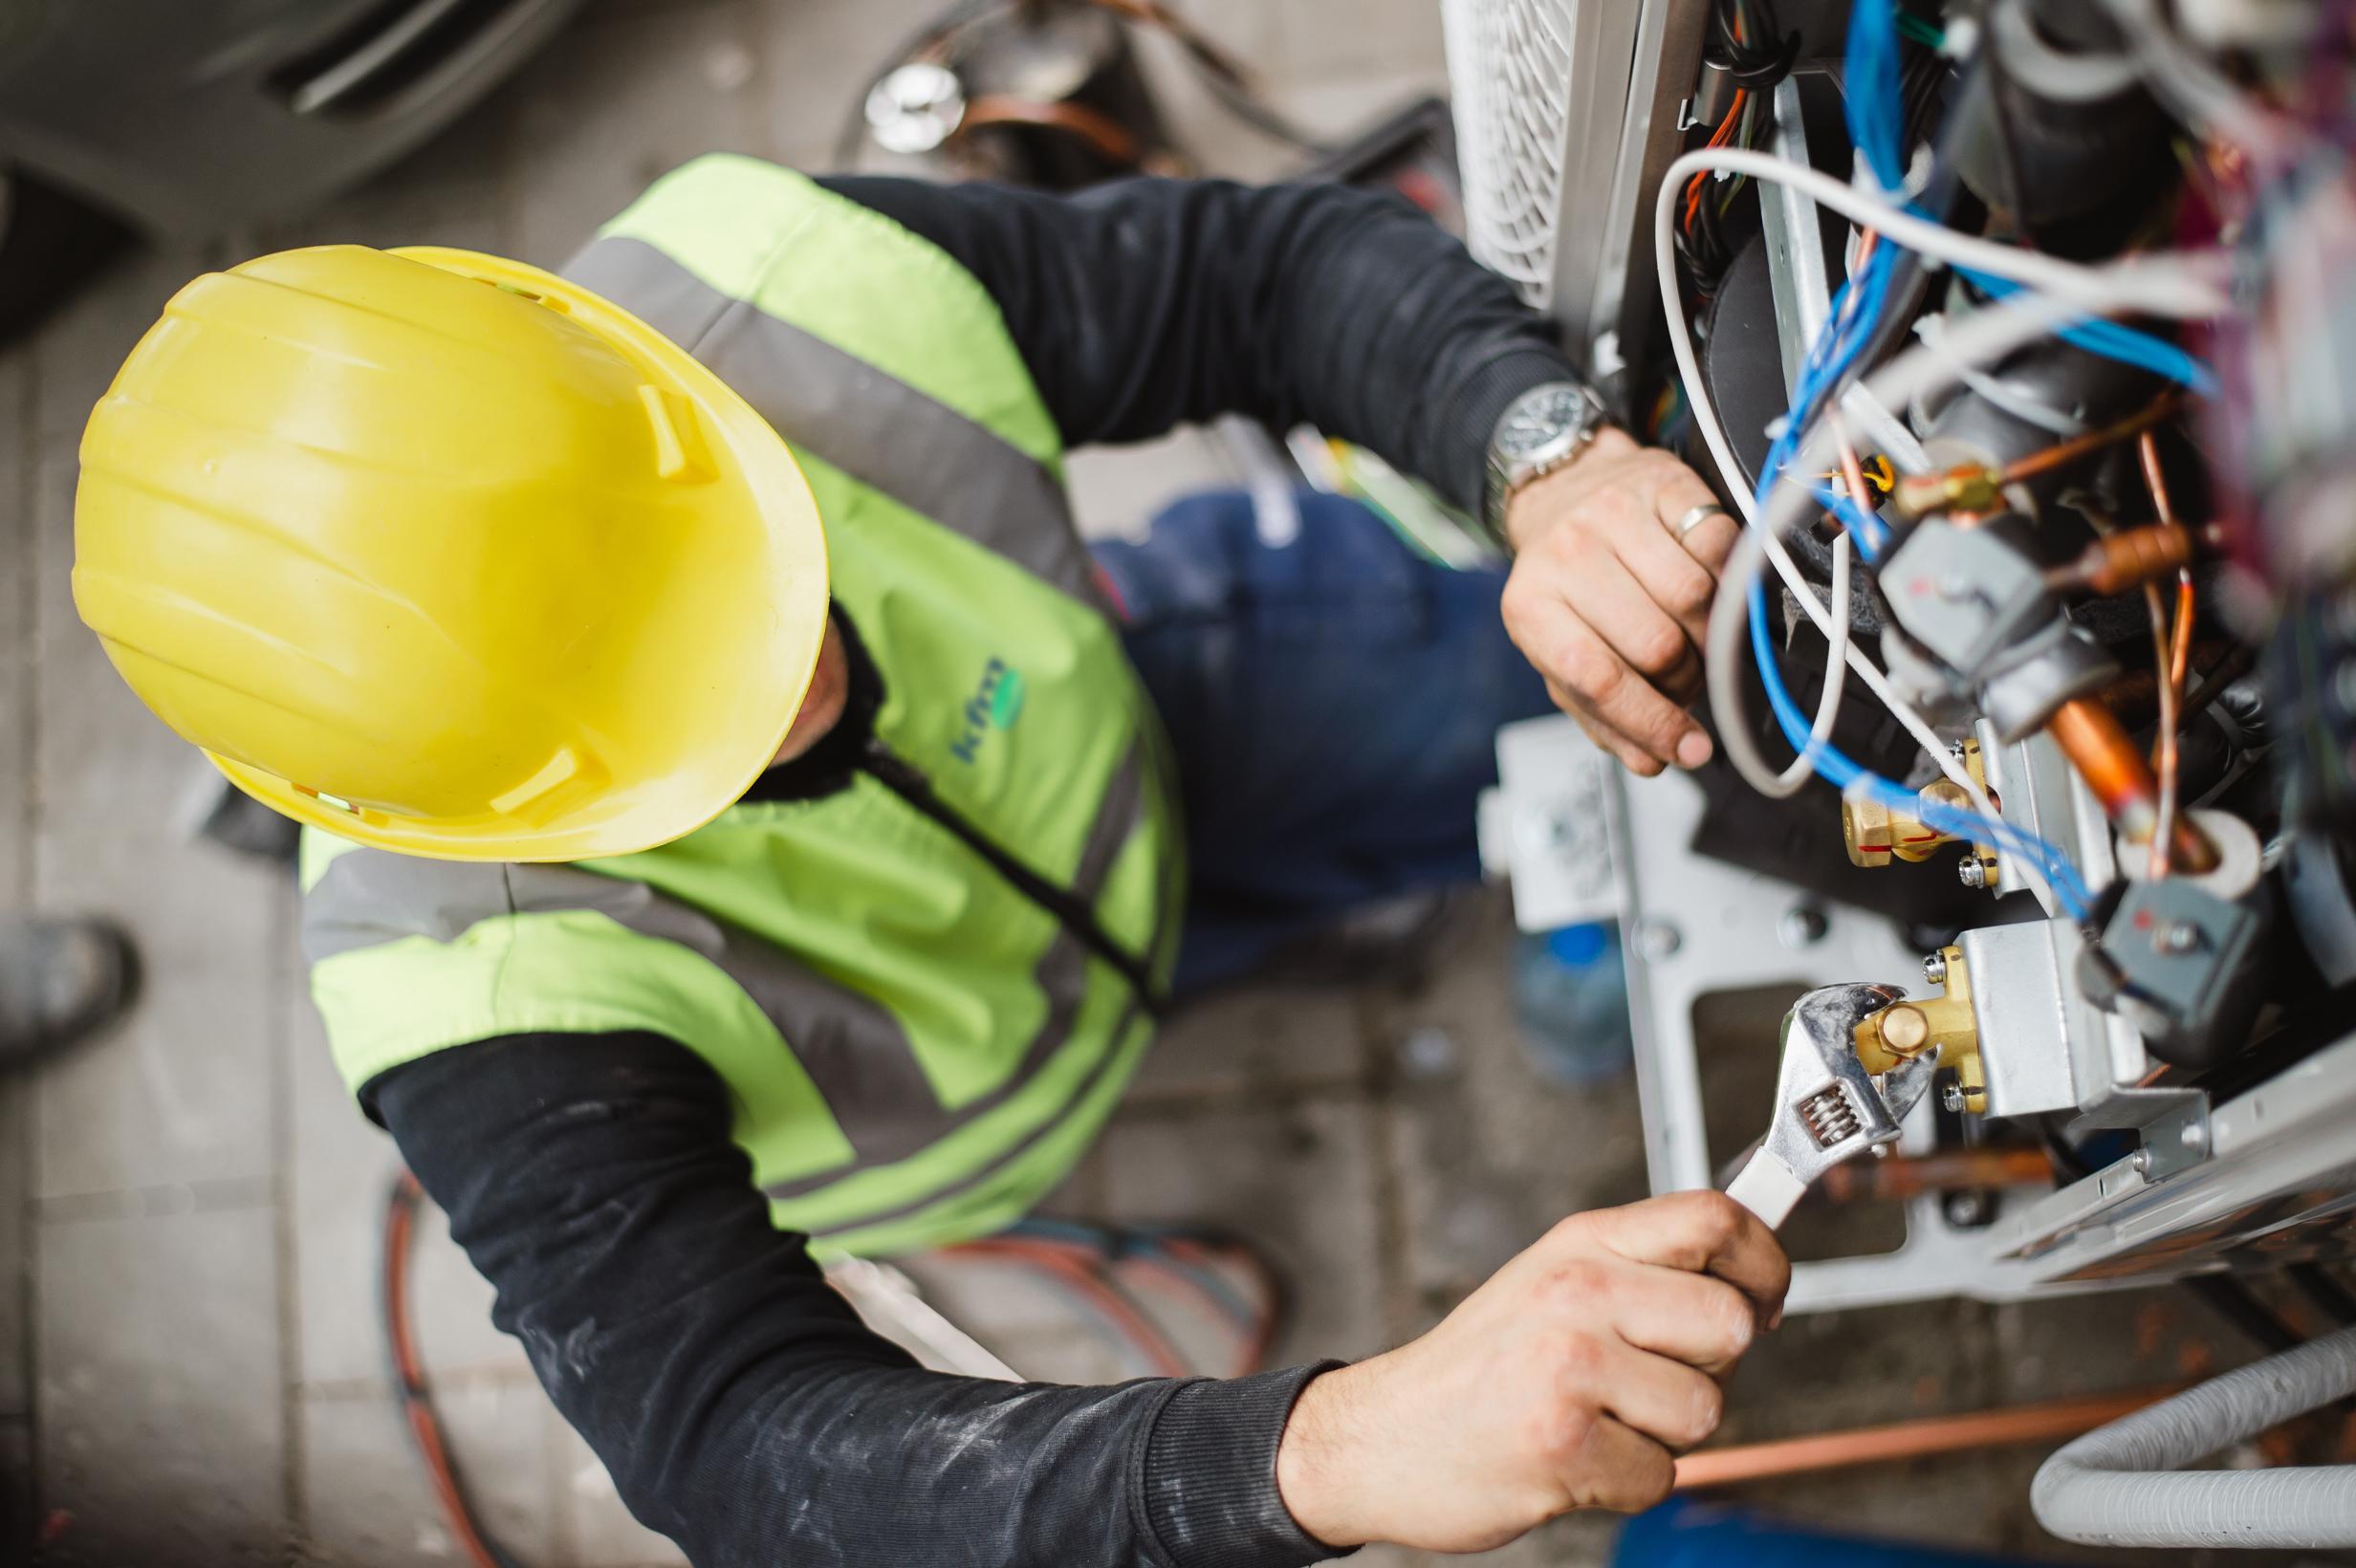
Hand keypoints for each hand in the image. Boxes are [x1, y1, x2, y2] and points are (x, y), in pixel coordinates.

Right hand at [1274, 1191, 1785, 1553]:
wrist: (1380, 1437)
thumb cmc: (1480, 1369)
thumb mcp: (1551, 1282)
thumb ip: (1642, 1270)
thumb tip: (1751, 1279)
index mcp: (1582, 1243)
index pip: (1715, 1217)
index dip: (1765, 1261)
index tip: (1764, 1298)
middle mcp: (1577, 1290)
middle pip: (1731, 1322)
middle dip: (1709, 1369)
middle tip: (1649, 1379)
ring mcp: (1569, 1365)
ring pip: (1705, 1409)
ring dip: (1665, 1434)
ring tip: (1600, 1419)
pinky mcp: (1563, 1442)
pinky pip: (1661, 1475)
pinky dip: (1626, 1481)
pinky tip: (1574, 1457)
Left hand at [1498, 427, 1739, 775]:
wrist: (1567, 490)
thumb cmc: (1570, 585)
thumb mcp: (1563, 651)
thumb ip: (1603, 715)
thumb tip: (1653, 761)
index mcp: (1529, 608)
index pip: (1598, 679)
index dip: (1652, 721)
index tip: (1690, 750)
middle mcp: (1565, 555)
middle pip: (1657, 644)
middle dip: (1685, 679)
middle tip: (1687, 680)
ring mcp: (1613, 513)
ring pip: (1694, 598)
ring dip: (1710, 633)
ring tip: (1695, 637)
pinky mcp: (1662, 483)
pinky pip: (1718, 545)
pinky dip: (1727, 578)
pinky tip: (1710, 588)